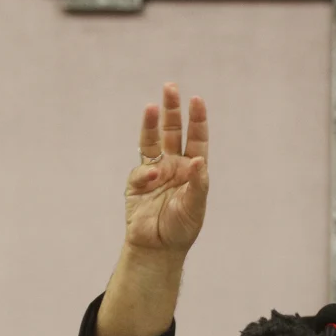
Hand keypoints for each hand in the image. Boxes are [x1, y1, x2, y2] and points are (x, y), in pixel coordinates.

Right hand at [124, 83, 208, 254]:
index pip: (196, 138)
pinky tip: (153, 177)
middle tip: (170, 87)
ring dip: (151, 124)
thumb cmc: (182, 227)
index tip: (197, 100)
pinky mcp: (136, 184)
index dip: (197, 119)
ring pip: (152, 141)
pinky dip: (146, 172)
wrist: (158, 248)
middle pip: (172, 131)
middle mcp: (174, 165)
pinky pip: (140, 171)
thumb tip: (199, 160)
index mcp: (192, 168)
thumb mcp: (196, 206)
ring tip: (151, 106)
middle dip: (172, 110)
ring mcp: (154, 172)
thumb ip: (198, 183)